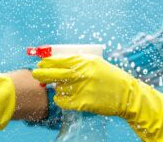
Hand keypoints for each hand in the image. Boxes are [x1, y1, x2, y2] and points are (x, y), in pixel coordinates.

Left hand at [32, 55, 162, 140]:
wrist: (127, 94)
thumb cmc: (109, 77)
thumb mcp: (95, 62)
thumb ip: (76, 61)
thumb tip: (54, 60)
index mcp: (85, 61)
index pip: (59, 60)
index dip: (47, 62)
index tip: (40, 63)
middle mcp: (82, 74)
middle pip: (53, 73)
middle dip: (41, 73)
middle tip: (36, 74)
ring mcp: (81, 88)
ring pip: (58, 87)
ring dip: (57, 87)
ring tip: (64, 86)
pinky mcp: (81, 102)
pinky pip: (62, 100)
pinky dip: (60, 99)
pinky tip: (63, 97)